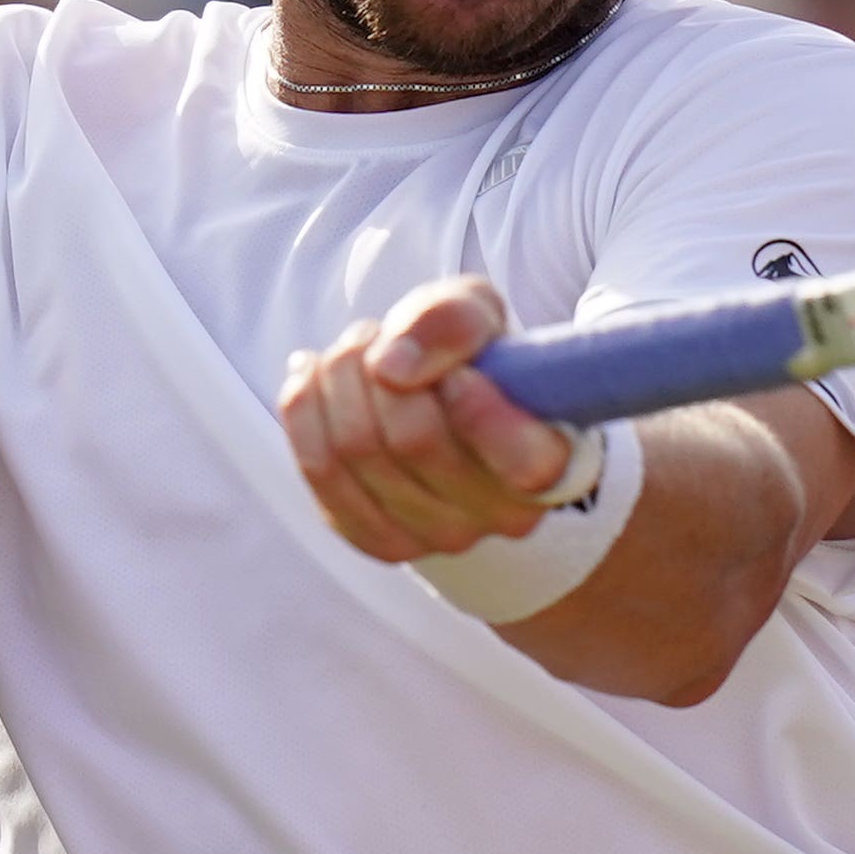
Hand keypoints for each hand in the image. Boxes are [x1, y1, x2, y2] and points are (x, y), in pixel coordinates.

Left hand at [277, 275, 574, 560]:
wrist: (442, 408)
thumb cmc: (474, 360)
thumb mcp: (478, 314)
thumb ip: (451, 321)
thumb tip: (389, 367)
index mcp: (551, 461)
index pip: (523, 463)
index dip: (477, 410)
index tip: (455, 371)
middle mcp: (501, 516)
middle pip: (414, 440)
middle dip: (379, 364)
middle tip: (380, 338)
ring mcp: (437, 538)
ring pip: (358, 448)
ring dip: (339, 376)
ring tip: (352, 353)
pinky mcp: (377, 539)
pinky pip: (319, 469)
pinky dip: (304, 408)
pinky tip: (312, 378)